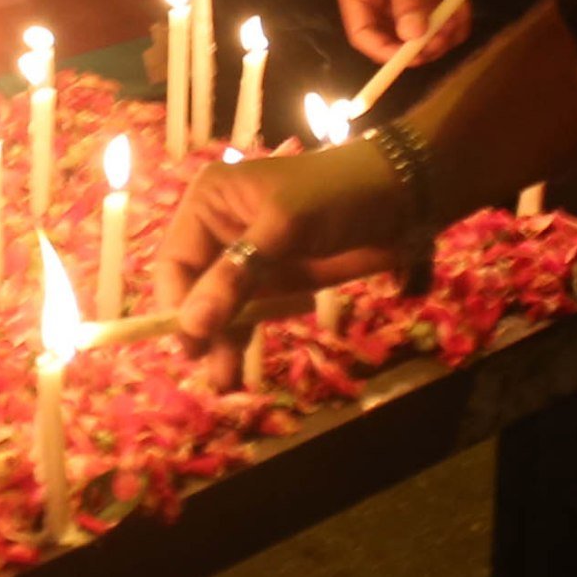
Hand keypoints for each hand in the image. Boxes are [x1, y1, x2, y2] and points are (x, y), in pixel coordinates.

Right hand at [159, 140, 412, 381]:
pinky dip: (244, 339)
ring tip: (224, 381)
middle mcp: (221, 230)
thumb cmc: (335, 195)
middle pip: (193, 288)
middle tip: (206, 366)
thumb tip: (191, 324)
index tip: (189, 340)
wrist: (401, 196)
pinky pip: (249, 314)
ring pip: (220, 307)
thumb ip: (236, 276)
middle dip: (198, 327)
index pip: (175, 259)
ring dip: (221, 342)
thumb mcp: (283, 227)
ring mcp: (248, 259)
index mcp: (209, 203)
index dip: (176, 302)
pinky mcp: (276, 282)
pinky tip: (239, 368)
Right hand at [336, 0, 480, 62]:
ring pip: (421, 36)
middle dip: (415, 47)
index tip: (408, 56)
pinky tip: (463, 11)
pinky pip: (443, 22)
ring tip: (454, 23)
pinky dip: (455, 24)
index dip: (383, 50)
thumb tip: (412, 37)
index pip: (362, 33)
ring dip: (440, 38)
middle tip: (437, 44)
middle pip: (392, 40)